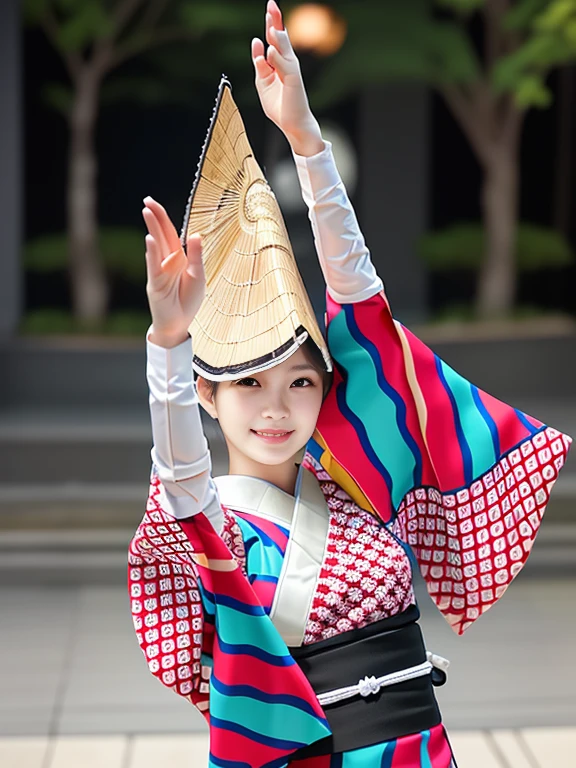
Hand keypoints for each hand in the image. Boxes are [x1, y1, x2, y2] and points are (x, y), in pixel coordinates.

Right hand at [142, 197, 204, 347]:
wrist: (178, 324)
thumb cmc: (187, 301)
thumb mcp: (198, 276)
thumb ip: (197, 256)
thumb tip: (196, 234)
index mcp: (178, 258)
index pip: (170, 234)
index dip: (163, 219)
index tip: (153, 203)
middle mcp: (167, 262)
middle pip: (161, 235)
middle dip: (155, 218)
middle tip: (146, 200)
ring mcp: (159, 272)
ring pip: (157, 247)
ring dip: (152, 229)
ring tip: (147, 212)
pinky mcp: (156, 284)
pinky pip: (154, 266)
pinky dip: (152, 253)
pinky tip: (150, 240)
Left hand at [252, 0, 323, 155]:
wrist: (293, 125)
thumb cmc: (280, 106)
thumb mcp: (263, 83)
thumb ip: (260, 64)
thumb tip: (256, 42)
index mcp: (279, 62)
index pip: (275, 39)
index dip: (272, 23)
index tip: (269, 7)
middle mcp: (287, 63)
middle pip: (281, 38)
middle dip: (276, 21)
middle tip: (271, 4)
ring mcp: (291, 71)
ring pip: (283, 49)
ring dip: (277, 36)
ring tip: (271, 25)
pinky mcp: (293, 81)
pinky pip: (283, 67)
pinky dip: (276, 59)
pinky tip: (269, 50)